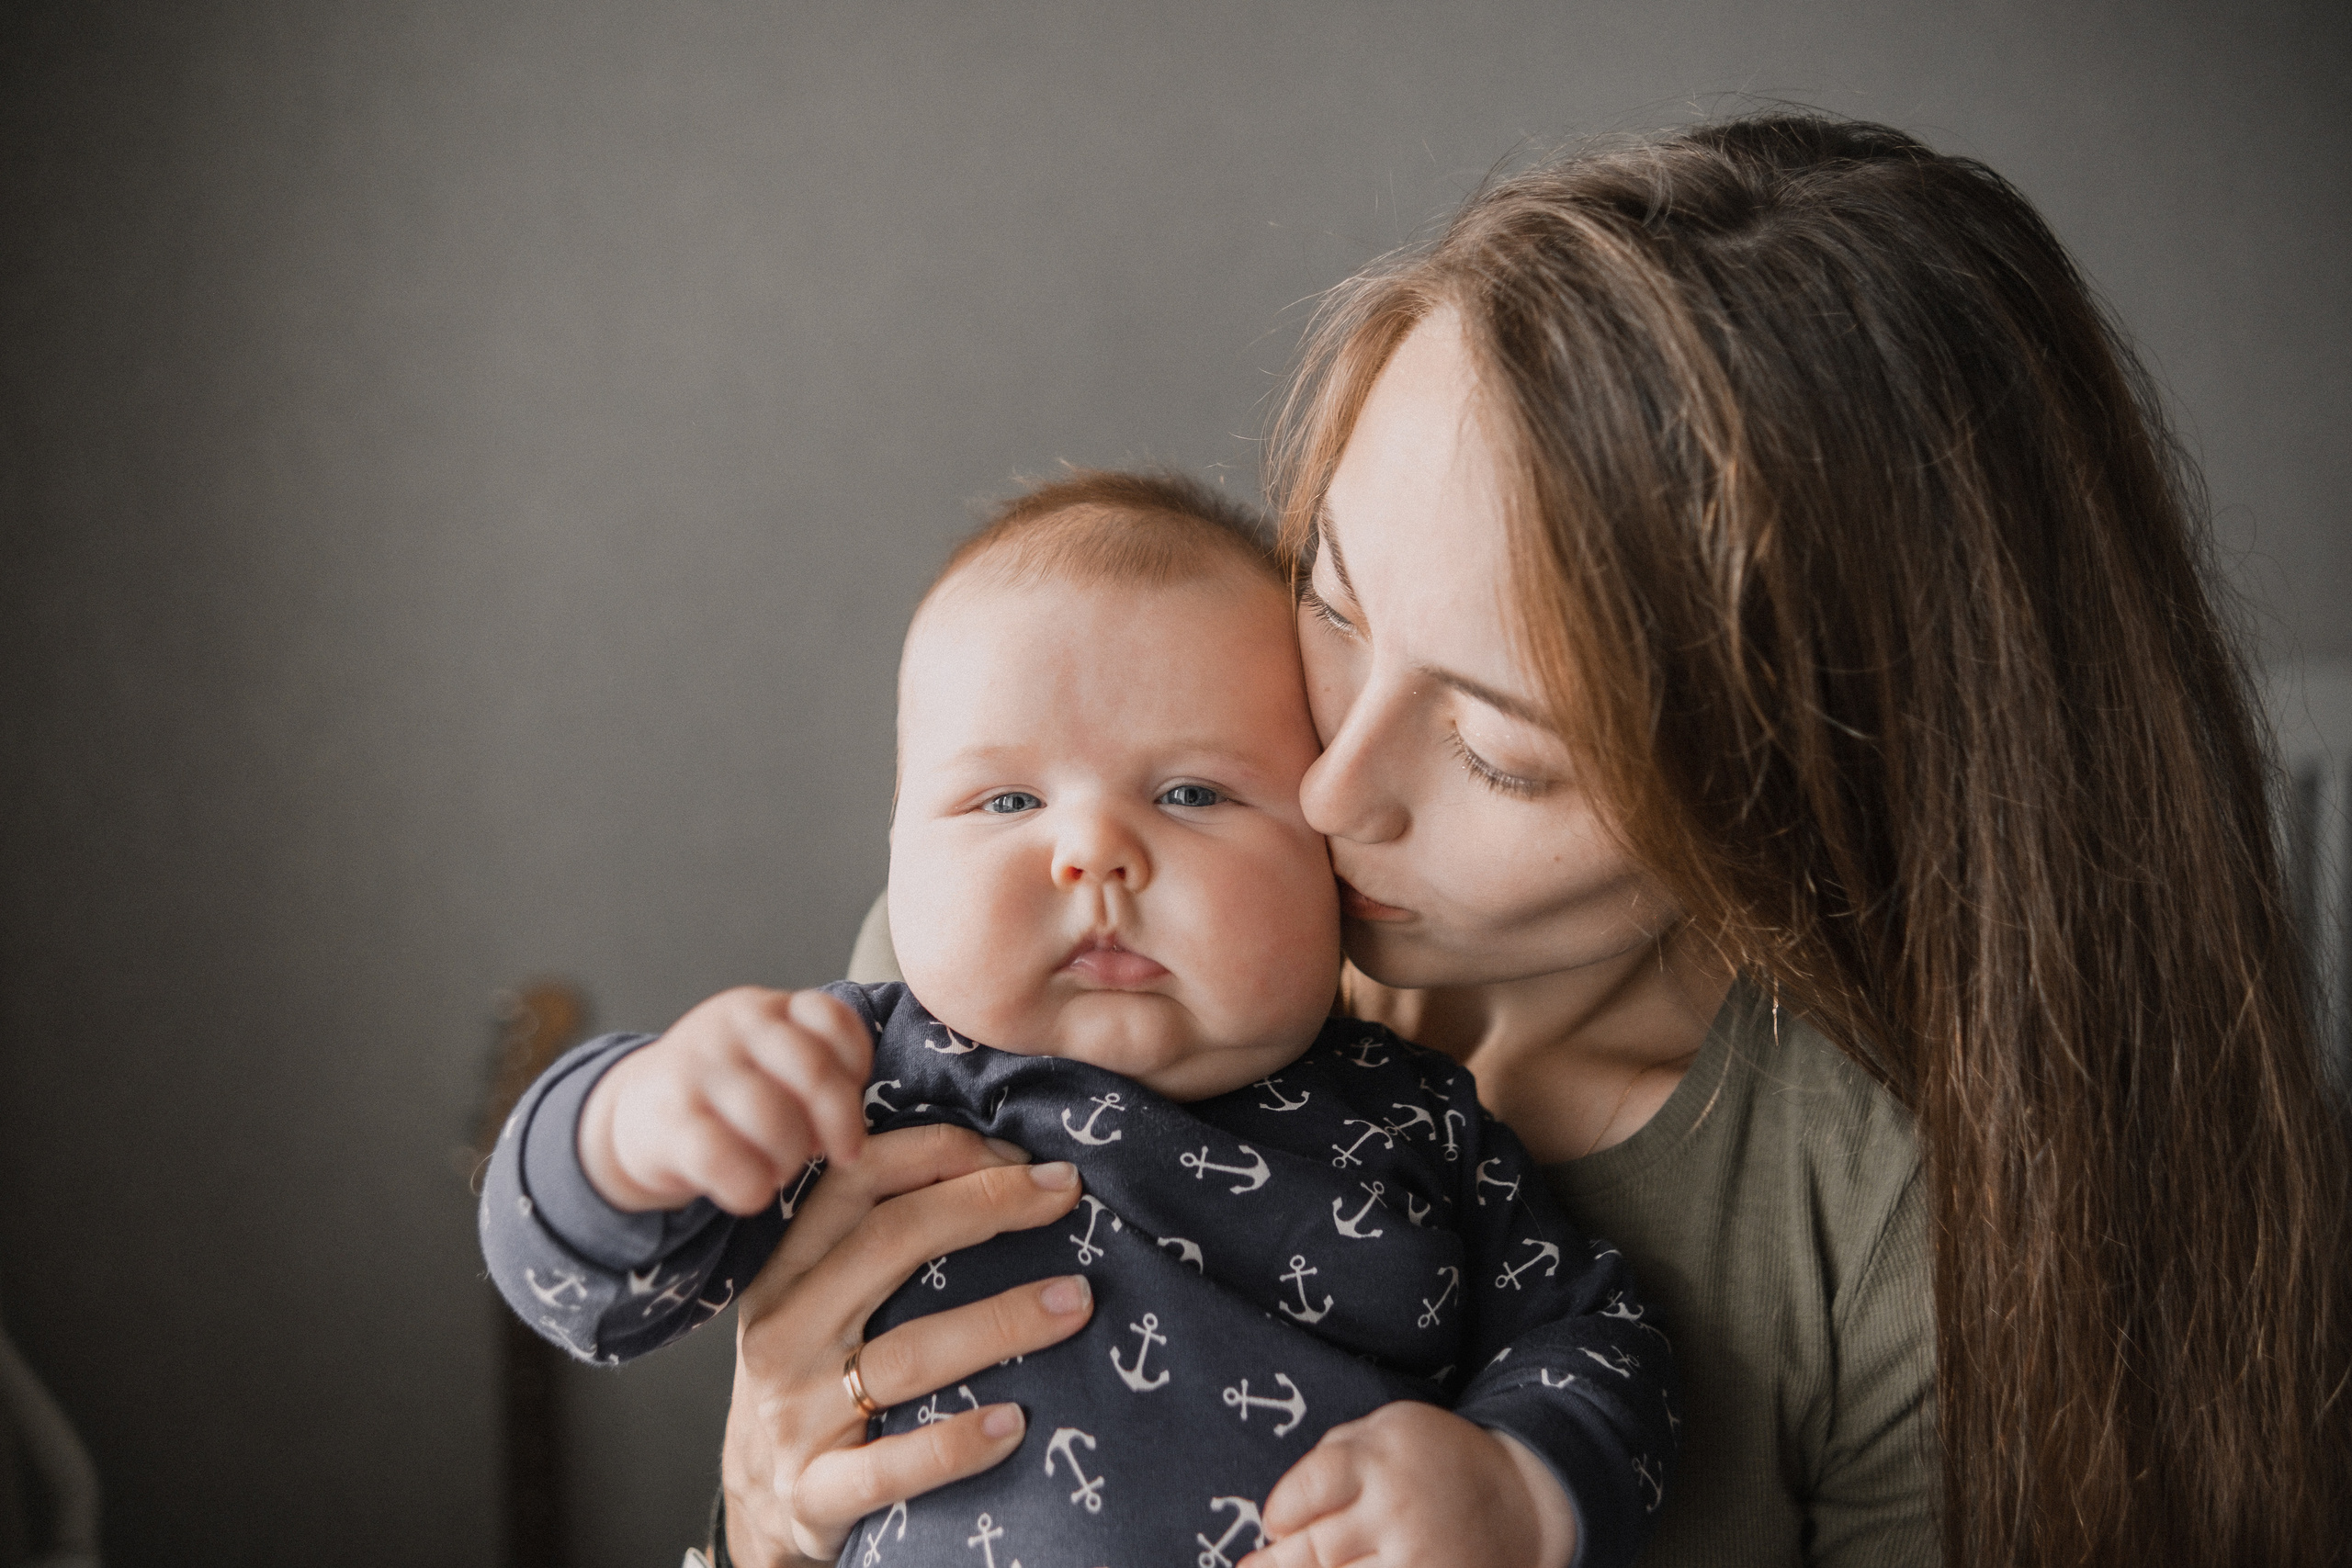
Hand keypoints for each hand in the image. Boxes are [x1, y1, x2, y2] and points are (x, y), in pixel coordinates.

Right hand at [580, 986, 872, 1213]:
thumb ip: (818, 1069)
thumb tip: (859, 1125)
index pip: (834, 1020)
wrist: (635, 1115)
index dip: (856, 1071)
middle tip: (841, 1154)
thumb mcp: (770, 1062)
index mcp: (767, 1009)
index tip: (850, 1104)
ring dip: (791, 1159)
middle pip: (814, 1071)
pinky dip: (749, 1187)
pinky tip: (749, 1193)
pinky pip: (723, 1159)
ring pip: (773, 1120)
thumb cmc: (727, 1095)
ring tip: (781, 1170)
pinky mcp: (668, 1120)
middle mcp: (732, 1028)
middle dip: (840, 1124)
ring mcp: (696, 1069)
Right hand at [720, 1124, 1094, 1566]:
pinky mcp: (816, 1492)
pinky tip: (1014, 1422)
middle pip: (887, 1243)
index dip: (940, 1155)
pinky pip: (894, 1466)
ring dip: (1002, 1321)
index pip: (856, 1182)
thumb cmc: (810, 1384)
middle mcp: (783, 1332)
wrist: (757, 1509)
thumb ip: (872, 1242)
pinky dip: (957, 1443)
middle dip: (984, 1206)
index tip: (1021, 1158)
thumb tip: (997, 1168)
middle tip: (1063, 1195)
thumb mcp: (815, 1303)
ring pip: (908, 1354)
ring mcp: (795, 1415)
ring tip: (1075, 1301)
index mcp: (785, 1272)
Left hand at [1240, 1403, 1575, 1567]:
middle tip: (1253, 1566)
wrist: (1522, 1502)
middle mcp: (1396, 1510)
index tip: (1273, 1523)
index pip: (1309, 1488)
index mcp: (1381, 1459)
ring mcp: (1416, 1557)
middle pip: (1315, 1545)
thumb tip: (1279, 1510)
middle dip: (1277, 1561)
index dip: (1281, 1510)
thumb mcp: (1390, 1429)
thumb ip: (1334, 1456)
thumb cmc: (1440, 1460)